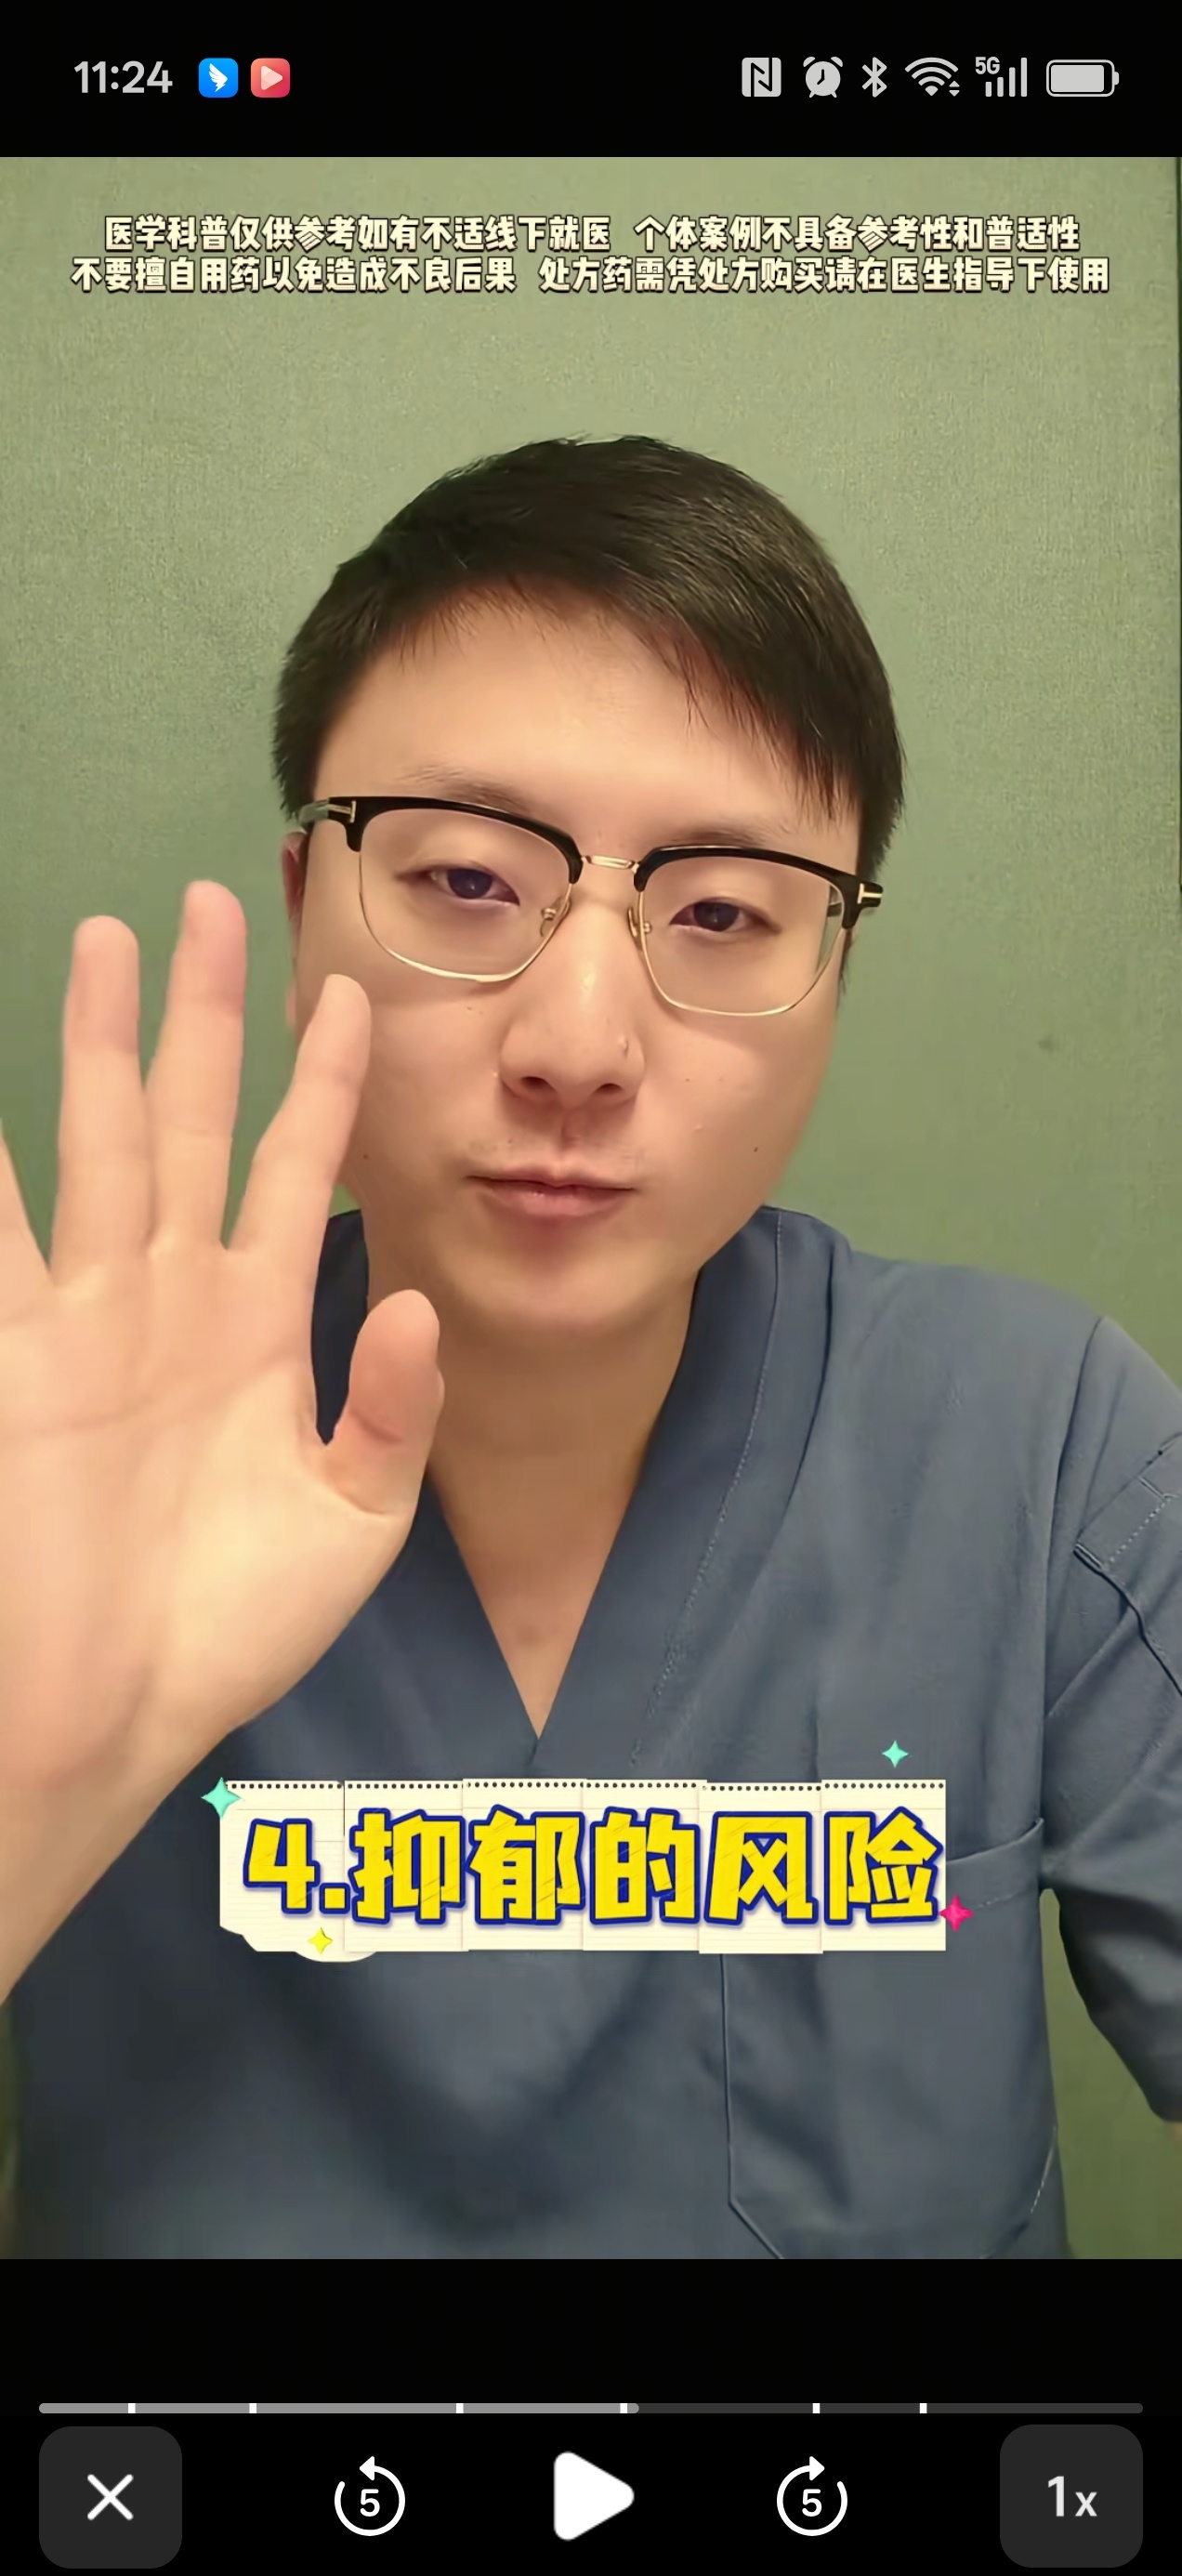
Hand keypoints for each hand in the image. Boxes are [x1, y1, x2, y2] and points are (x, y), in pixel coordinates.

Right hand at [0, 882, 442, 1993]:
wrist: (119, 1714)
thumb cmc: (232, 1625)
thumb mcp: (355, 1518)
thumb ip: (389, 1409)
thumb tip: (411, 1303)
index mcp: (257, 1325)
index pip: (293, 1168)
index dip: (322, 1083)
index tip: (353, 992)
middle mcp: (173, 1296)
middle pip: (188, 1120)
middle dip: (204, 1016)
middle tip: (214, 904)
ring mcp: (90, 1316)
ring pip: (99, 1143)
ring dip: (103, 1043)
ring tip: (112, 938)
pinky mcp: (24, 1354)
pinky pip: (5, 1241)